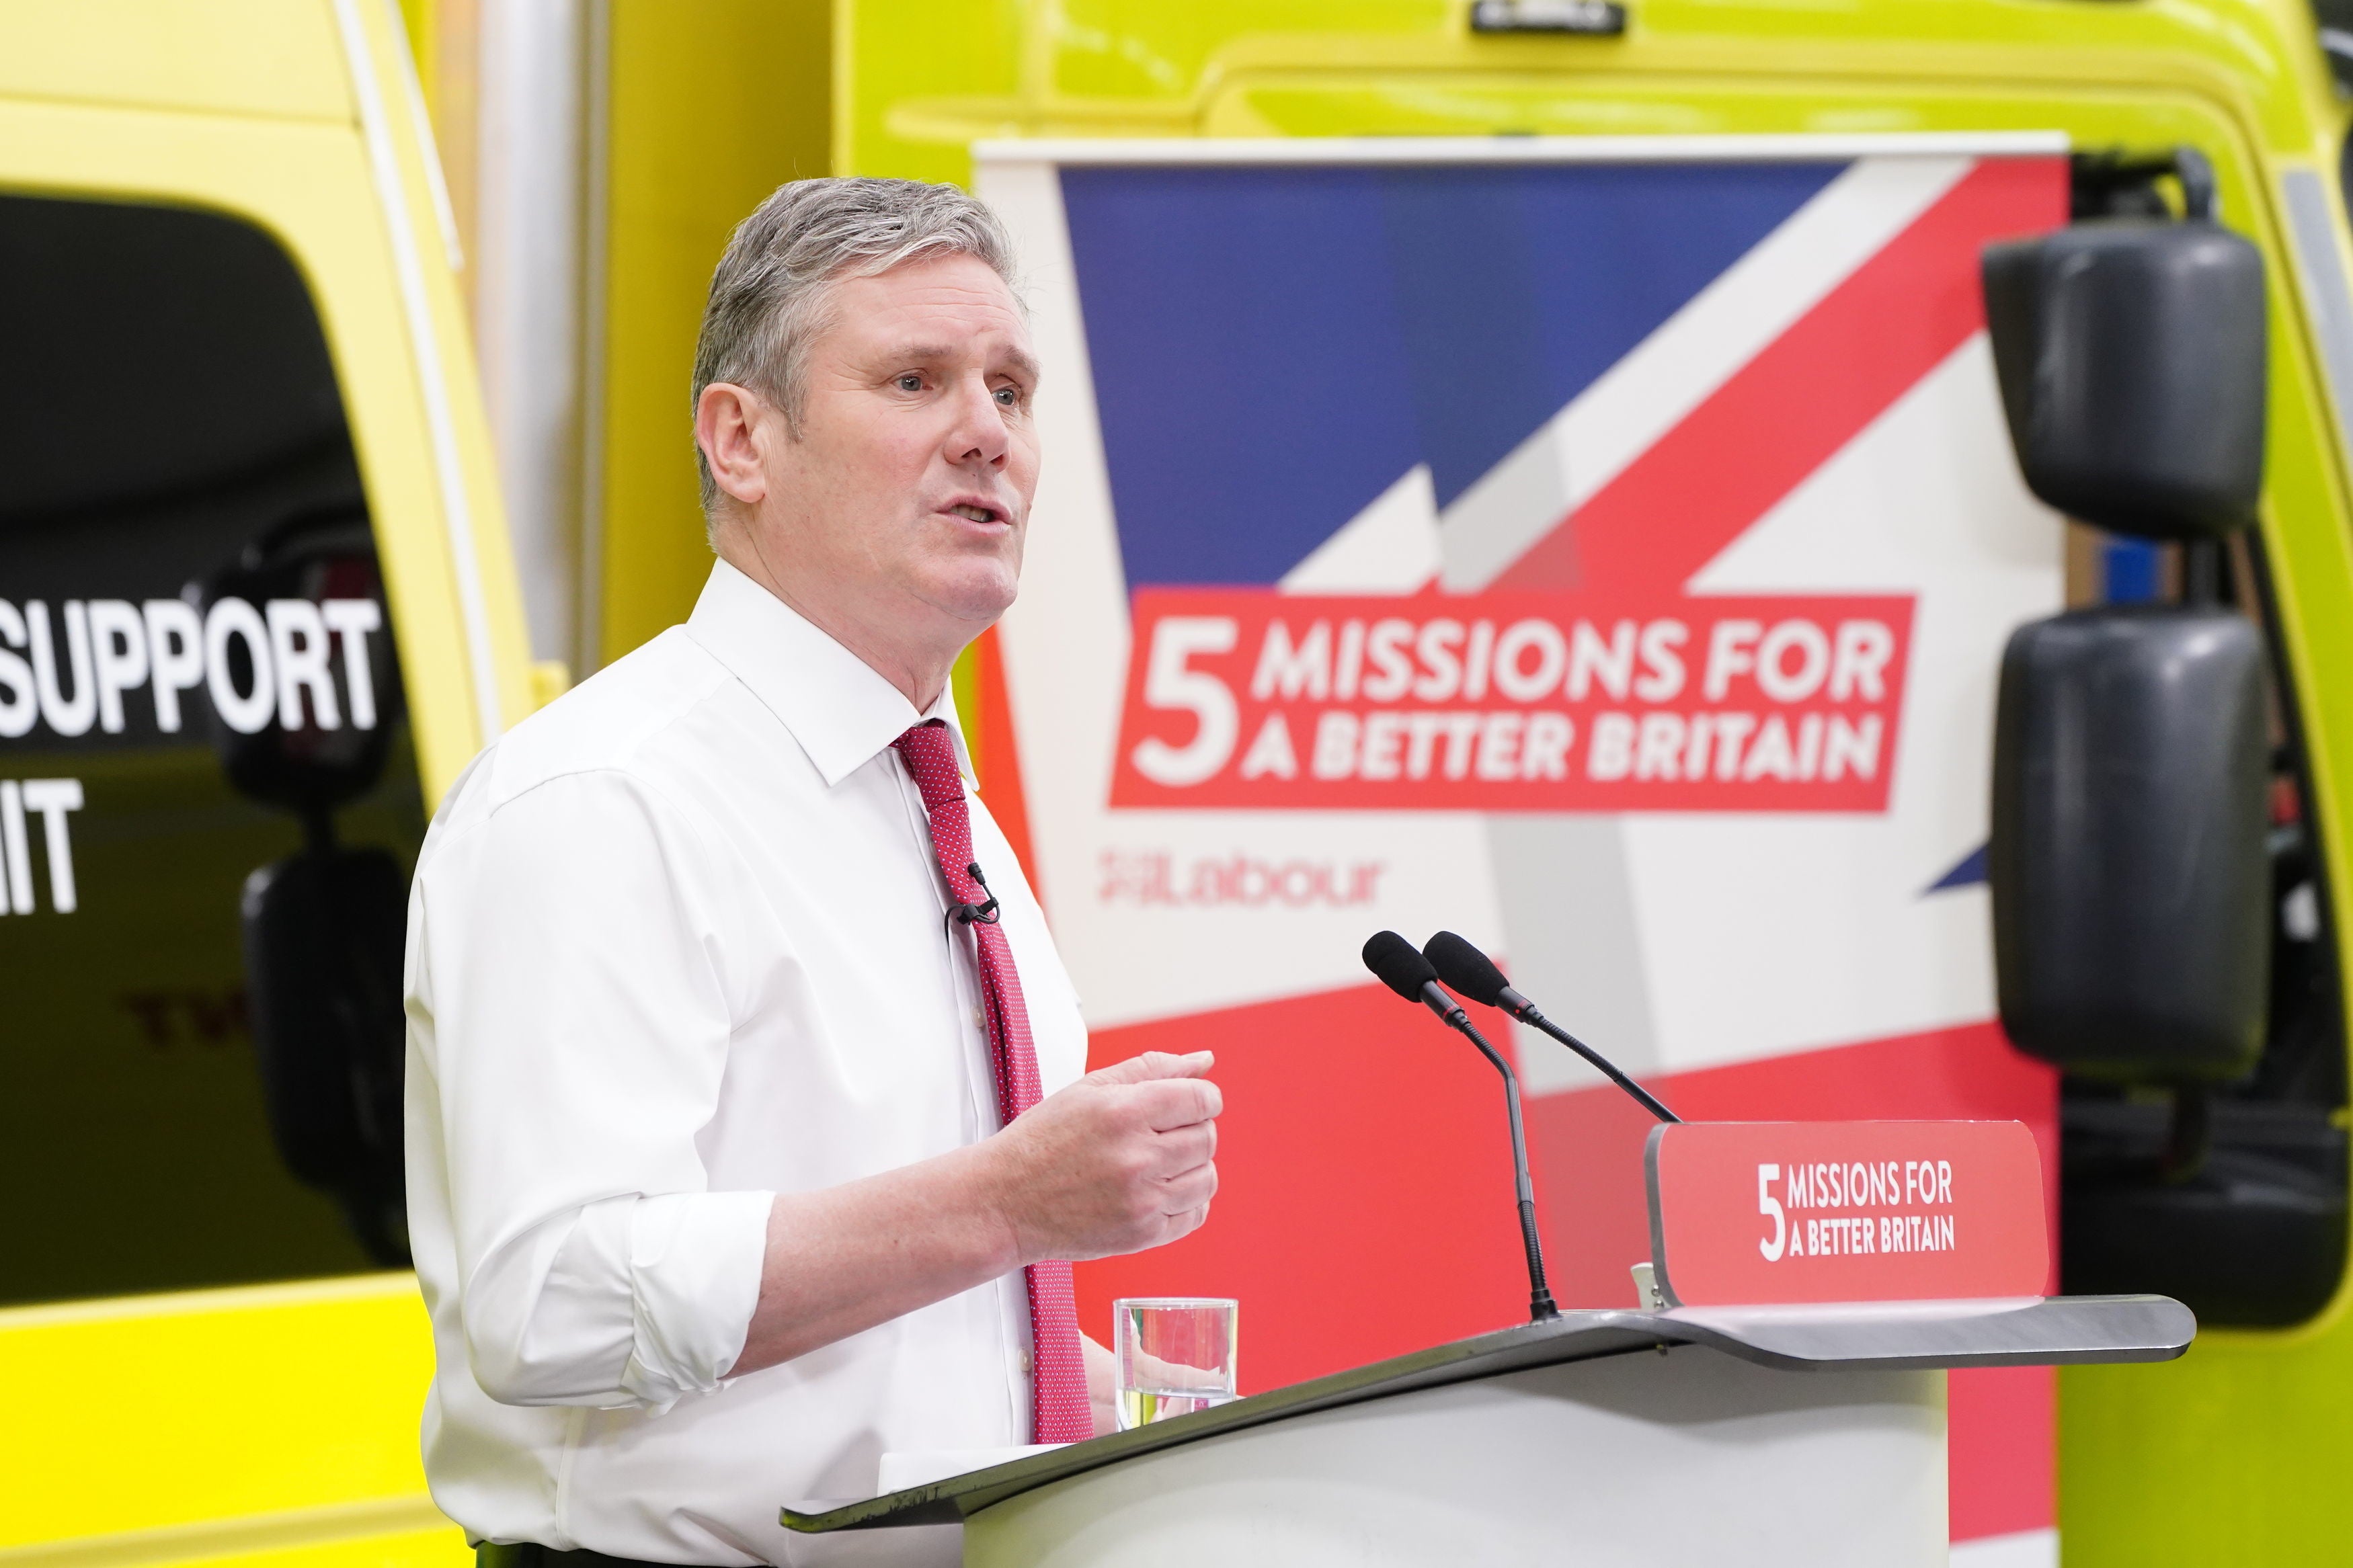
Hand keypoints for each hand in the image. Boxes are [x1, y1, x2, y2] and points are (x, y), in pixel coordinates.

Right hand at [983, 1051, 1219, 1265]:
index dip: (1203, 1098)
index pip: (1201, 1099)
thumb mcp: (1089, 1088)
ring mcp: (1141, 1200)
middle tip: (1162, 1134)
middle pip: (1206, 1138)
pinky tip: (1160, 1190)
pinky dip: (1187, 1201)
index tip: (1189, 1104)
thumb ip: (1151, 1069)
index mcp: (1124, 1112)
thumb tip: (1203, 1062)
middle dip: (1193, 1130)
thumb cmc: (1043, 1141)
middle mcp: (1136, 1157)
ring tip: (1160, 1163)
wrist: (1005, 1201)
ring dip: (1193, 1167)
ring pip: (1206, 1178)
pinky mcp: (1141, 1234)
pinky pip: (1194, 1214)